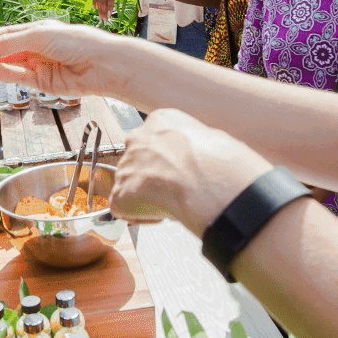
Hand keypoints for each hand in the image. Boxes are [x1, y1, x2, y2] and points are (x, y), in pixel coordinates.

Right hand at [0, 20, 124, 96]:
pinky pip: (18, 77)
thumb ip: (10, 42)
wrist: (100, 64)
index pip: (9, 33)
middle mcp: (38, 48)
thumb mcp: (39, 35)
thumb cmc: (76, 41)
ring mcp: (40, 66)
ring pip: (10, 65)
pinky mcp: (43, 83)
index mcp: (39, 30)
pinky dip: (3, 73)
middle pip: (7, 50)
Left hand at [110, 108, 269, 234]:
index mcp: (161, 121)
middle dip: (151, 175)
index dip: (167, 160)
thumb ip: (193, 148)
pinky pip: (125, 208)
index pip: (156, 140)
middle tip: (174, 190)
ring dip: (147, 196)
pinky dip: (142, 216)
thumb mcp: (210, 139)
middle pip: (138, 160)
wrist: (204, 177)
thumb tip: (203, 162)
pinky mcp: (120, 193)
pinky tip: (164, 213)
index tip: (180, 172)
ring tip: (172, 203)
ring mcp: (125, 165)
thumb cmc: (217, 161)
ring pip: (130, 184)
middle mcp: (137, 139)